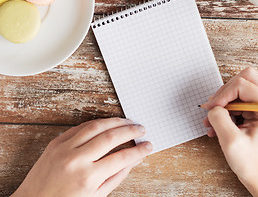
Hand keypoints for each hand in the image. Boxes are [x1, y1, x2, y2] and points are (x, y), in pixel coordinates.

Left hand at [12, 118, 151, 196]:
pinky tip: (107, 123)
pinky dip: (97, 123)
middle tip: (141, 129)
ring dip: (116, 121)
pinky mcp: (56, 142)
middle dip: (131, 131)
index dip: (139, 150)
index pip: (122, 158)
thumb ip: (117, 176)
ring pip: (96, 126)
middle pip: (111, 137)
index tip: (148, 146)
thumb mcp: (96, 196)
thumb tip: (135, 160)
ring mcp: (65, 148)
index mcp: (88, 178)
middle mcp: (77, 160)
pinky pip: (80, 127)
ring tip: (128, 122)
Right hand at [202, 67, 257, 196]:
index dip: (222, 95)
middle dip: (225, 93)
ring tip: (213, 121)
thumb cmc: (252, 163)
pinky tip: (218, 124)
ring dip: (224, 102)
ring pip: (240, 86)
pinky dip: (227, 108)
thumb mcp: (230, 141)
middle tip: (213, 109)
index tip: (210, 110)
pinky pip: (240, 98)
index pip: (241, 84)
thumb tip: (213, 106)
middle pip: (244, 78)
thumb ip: (219, 118)